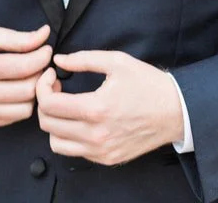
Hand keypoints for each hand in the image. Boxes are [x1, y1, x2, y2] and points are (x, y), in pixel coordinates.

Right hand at [0, 23, 51, 127]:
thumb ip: (18, 38)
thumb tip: (44, 36)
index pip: (26, 67)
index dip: (43, 56)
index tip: (45, 49)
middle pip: (29, 90)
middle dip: (41, 74)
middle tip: (41, 63)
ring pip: (26, 108)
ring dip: (34, 92)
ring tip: (30, 76)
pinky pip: (14, 117)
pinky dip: (21, 103)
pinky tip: (17, 89)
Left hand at [36, 50, 183, 165]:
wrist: (175, 111)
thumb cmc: (147, 84)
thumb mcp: (116, 62)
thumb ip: (83, 59)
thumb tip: (59, 60)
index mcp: (96, 109)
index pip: (49, 104)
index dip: (42, 86)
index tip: (52, 74)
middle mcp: (95, 135)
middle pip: (47, 124)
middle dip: (45, 101)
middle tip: (57, 87)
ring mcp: (100, 151)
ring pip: (55, 142)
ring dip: (54, 122)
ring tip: (66, 105)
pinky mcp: (106, 159)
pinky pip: (73, 151)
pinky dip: (68, 136)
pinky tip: (79, 118)